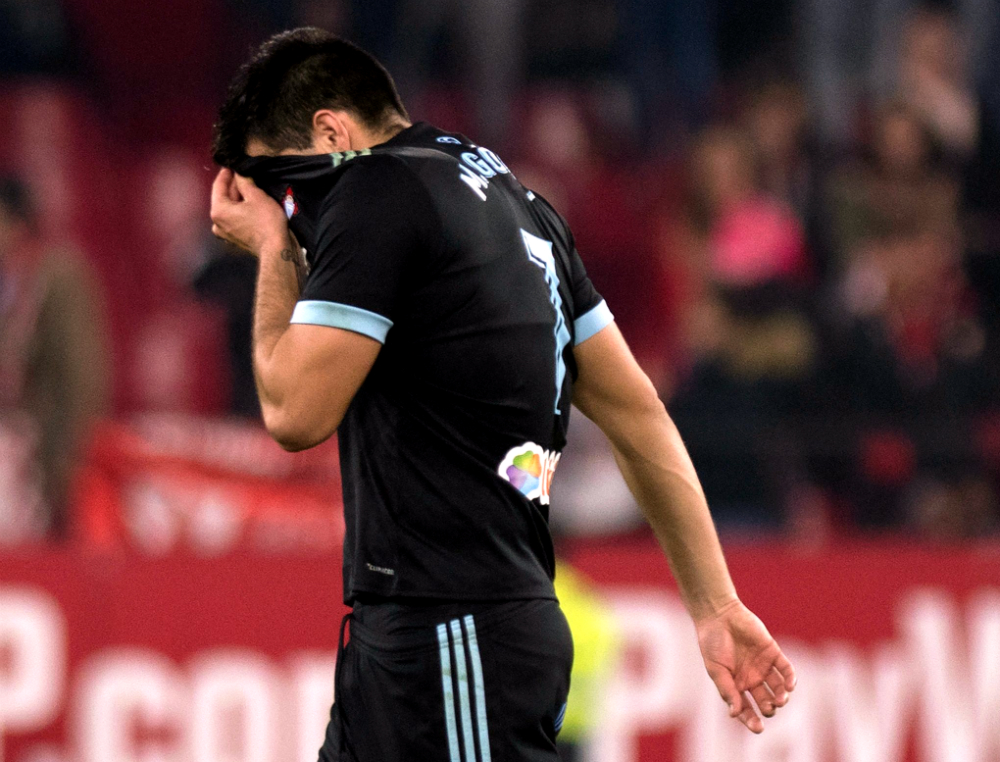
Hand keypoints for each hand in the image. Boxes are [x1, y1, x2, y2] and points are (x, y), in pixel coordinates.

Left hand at [210, 168, 288, 254]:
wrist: (276, 250)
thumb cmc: (266, 222)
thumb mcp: (257, 196)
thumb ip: (245, 181)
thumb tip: (239, 172)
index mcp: (218, 210)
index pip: (218, 185)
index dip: (226, 173)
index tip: (232, 164)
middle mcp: (217, 223)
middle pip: (224, 198)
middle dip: (234, 186)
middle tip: (245, 175)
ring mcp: (225, 233)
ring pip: (230, 209)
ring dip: (238, 199)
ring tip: (250, 189)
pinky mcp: (235, 239)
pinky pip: (235, 219)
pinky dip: (241, 211)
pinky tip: (252, 206)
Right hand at [696, 600, 795, 733]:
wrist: (719, 615)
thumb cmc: (712, 643)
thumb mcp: (716, 670)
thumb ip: (727, 691)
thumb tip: (734, 714)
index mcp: (736, 685)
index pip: (746, 708)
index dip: (752, 719)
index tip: (758, 728)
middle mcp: (751, 678)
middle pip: (765, 701)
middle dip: (769, 709)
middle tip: (769, 708)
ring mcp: (763, 666)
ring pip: (778, 688)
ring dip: (782, 697)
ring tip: (780, 700)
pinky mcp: (773, 652)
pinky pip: (786, 669)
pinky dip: (790, 679)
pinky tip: (790, 686)